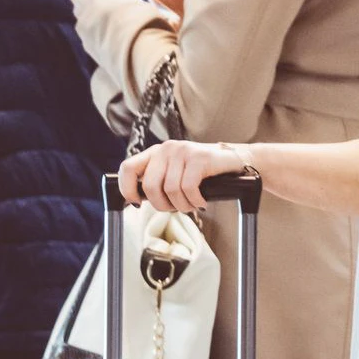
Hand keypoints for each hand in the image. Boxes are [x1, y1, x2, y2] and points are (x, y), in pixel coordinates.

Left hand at [120, 140, 248, 212]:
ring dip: (182, 206)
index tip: (137, 203)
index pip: (127, 168)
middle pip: (150, 186)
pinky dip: (194, 201)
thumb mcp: (173, 174)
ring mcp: (182, 151)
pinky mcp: (199, 157)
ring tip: (191, 205)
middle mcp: (166, 149)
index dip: (127, 189)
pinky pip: (188, 188)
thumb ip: (156, 182)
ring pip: (171, 190)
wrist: (231, 161)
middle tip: (175, 209)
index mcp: (154, 153)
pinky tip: (200, 202)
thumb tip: (137, 201)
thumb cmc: (199, 173)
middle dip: (162, 205)